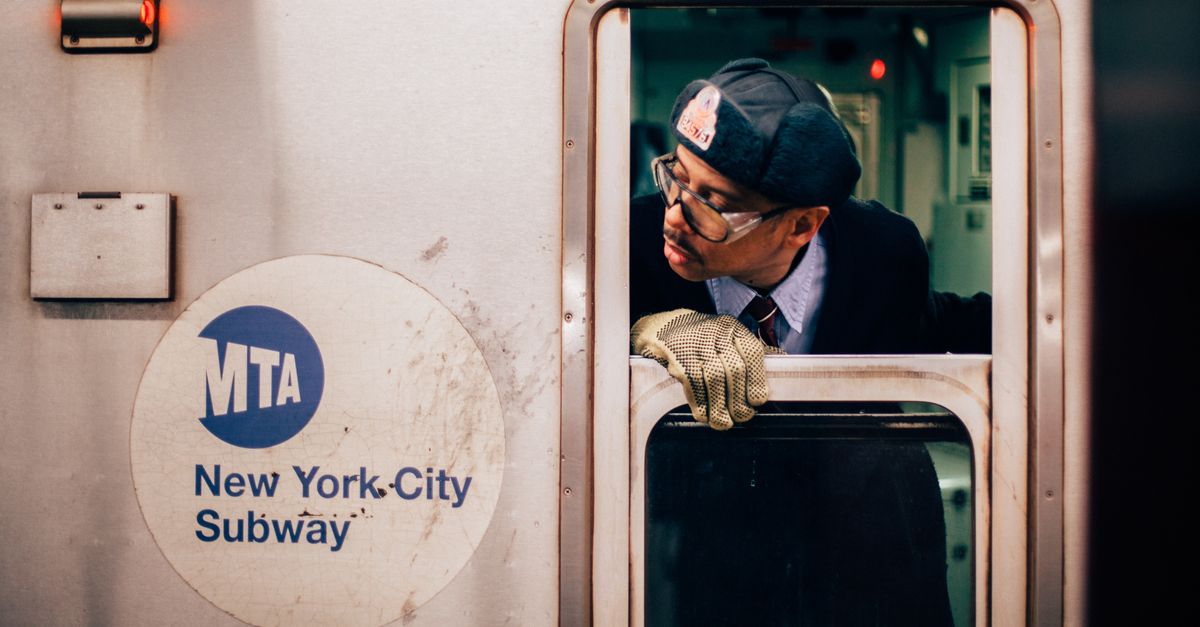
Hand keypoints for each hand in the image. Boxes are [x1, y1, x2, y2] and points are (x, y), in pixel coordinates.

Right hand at [631, 309, 773, 428]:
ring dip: (719, 406)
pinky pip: (692, 384)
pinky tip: (704, 415)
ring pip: (714, 379)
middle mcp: (716, 333)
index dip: (757, 379)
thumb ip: (748, 352)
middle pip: (734, 370)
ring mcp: (696, 344)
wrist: (663, 326)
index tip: (758, 401)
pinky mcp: (678, 356)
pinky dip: (699, 403)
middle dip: (738, 399)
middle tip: (742, 417)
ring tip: (723, 423)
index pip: (752, 352)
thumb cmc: (702, 337)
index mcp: (732, 328)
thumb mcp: (726, 336)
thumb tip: (777, 366)